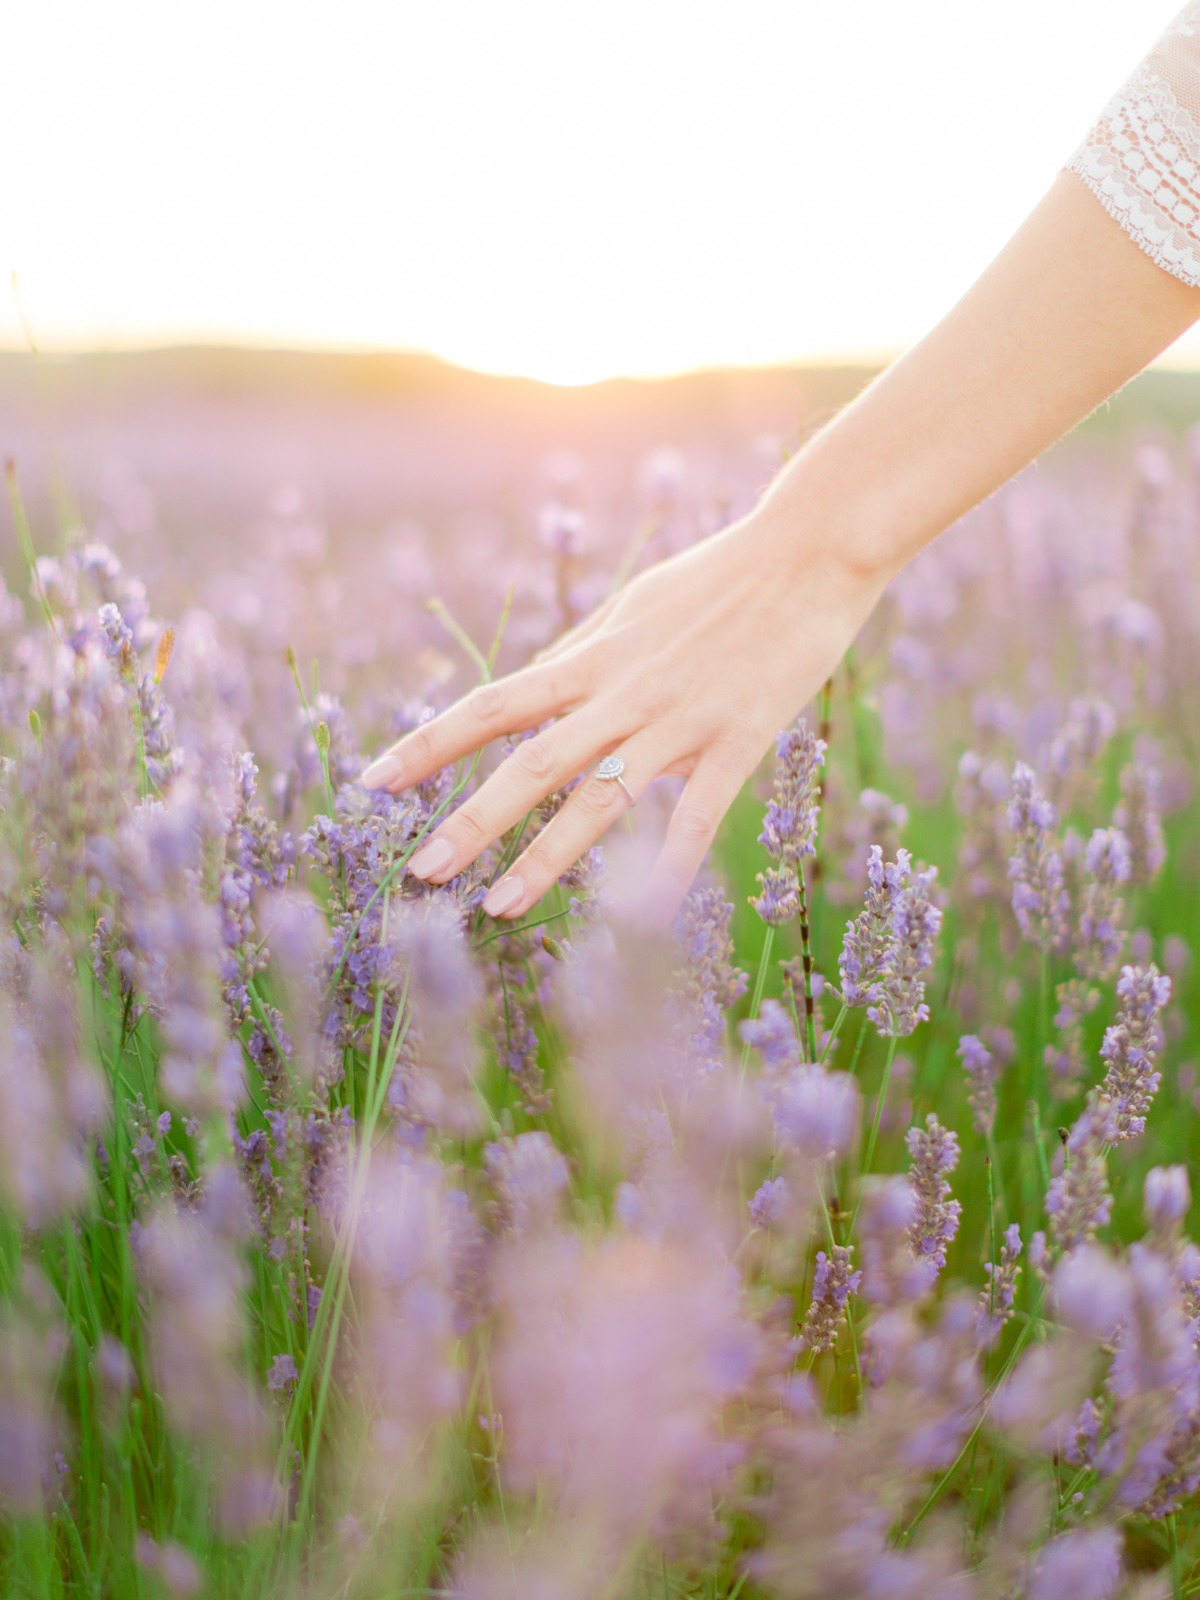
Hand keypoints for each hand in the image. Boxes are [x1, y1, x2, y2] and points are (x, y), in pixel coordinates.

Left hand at [360, 512, 884, 923]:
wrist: (810, 553)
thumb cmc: (720, 577)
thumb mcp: (633, 605)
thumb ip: (584, 652)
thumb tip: (533, 682)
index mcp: (592, 658)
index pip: (491, 706)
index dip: (428, 745)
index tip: (375, 781)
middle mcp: (622, 693)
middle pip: (530, 764)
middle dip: (470, 821)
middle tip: (419, 871)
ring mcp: (679, 720)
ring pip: (599, 801)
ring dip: (544, 859)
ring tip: (498, 908)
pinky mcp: (738, 741)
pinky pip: (696, 817)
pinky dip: (667, 869)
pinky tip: (641, 917)